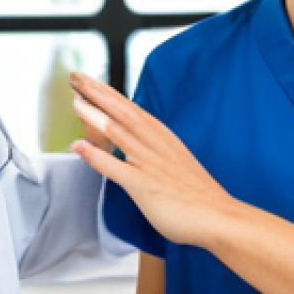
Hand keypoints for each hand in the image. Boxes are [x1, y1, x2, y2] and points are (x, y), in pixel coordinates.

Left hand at [69, 72, 235, 246]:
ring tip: (75, 101)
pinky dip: (96, 156)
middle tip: (74, 76)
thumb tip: (129, 143)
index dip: (106, 92)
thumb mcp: (173, 162)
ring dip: (93, 115)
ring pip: (118, 132)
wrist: (218, 216)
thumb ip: (150, 150)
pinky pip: (116, 167)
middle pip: (122, 111)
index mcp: (161, 137)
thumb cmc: (196, 194)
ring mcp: (149, 163)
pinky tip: (79, 146)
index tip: (87, 80)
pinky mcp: (145, 185)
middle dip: (97, 92)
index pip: (129, 107)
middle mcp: (155, 144)